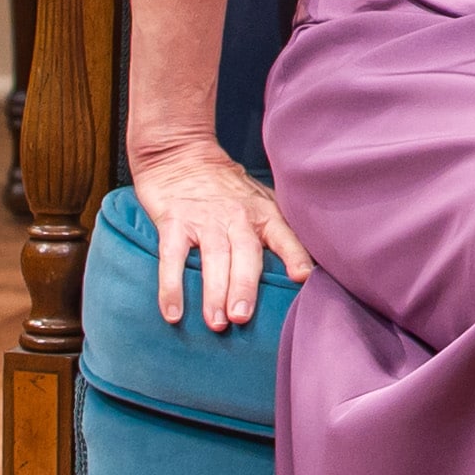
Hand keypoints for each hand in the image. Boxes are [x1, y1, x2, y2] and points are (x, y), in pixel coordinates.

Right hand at [125, 136, 309, 328]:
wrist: (180, 153)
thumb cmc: (225, 186)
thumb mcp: (259, 200)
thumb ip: (277, 229)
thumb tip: (303, 271)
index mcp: (263, 212)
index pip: (284, 235)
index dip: (295, 255)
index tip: (302, 277)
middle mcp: (237, 215)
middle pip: (245, 253)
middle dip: (245, 286)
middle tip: (242, 317)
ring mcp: (204, 218)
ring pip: (213, 257)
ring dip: (214, 292)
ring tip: (216, 322)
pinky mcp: (173, 220)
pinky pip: (172, 257)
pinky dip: (171, 286)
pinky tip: (172, 312)